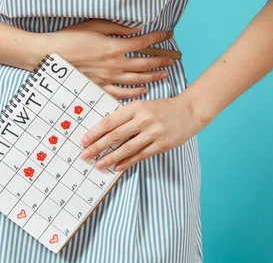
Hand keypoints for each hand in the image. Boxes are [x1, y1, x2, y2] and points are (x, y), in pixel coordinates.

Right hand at [40, 19, 175, 100]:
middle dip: (161, 60)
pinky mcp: (98, 86)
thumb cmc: (70, 37)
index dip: (157, 38)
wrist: (50, 55)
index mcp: (114, 46)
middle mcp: (114, 64)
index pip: (142, 43)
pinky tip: (143, 89)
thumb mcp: (94, 25)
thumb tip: (135, 28)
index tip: (167, 34)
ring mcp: (107, 78)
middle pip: (144, 64)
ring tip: (164, 73)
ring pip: (136, 80)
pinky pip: (120, 93)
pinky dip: (133, 92)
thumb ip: (117, 27)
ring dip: (152, 76)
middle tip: (173, 58)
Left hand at [78, 94, 205, 171]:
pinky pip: (141, 155)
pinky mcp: (162, 144)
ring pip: (126, 148)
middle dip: (97, 146)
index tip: (83, 140)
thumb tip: (104, 131)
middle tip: (84, 155)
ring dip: (110, 158)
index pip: (110, 121)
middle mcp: (143, 119)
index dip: (95, 132)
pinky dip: (127, 162)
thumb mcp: (143, 105)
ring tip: (98, 164)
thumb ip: (126, 116)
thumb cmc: (163, 108)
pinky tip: (117, 167)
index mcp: (135, 106)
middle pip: (115, 135)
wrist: (190, 110)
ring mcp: (153, 132)